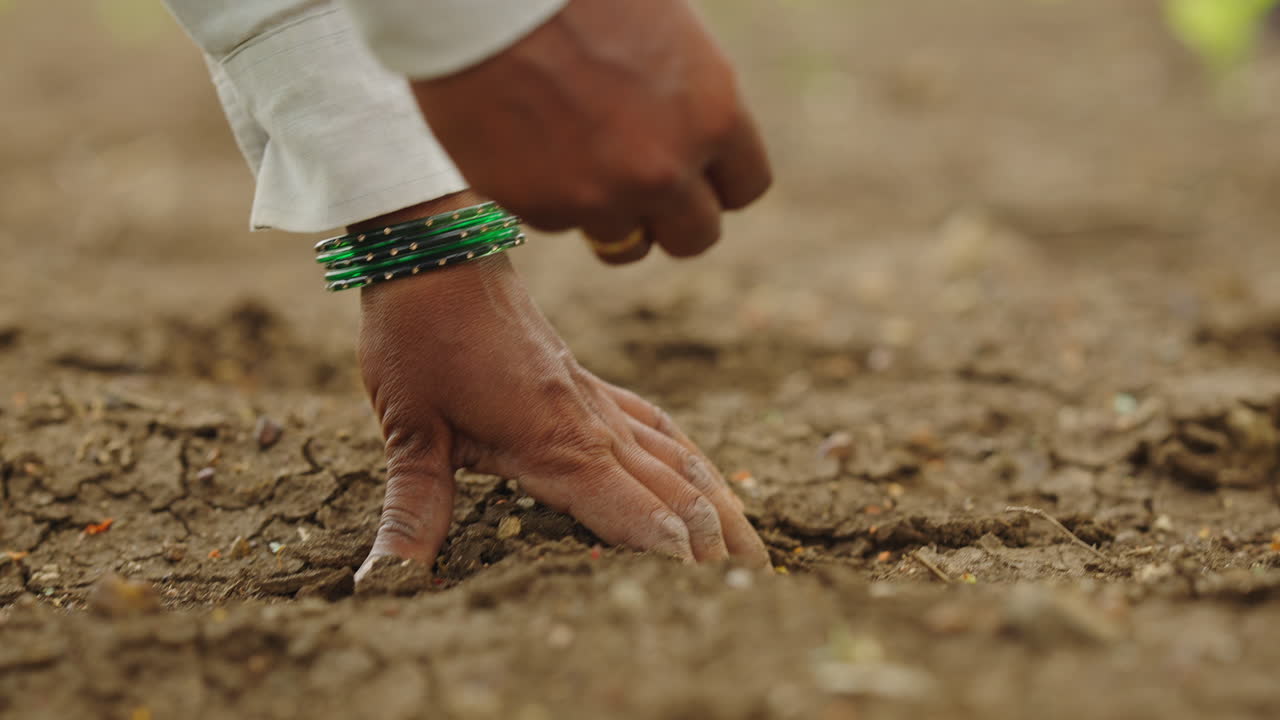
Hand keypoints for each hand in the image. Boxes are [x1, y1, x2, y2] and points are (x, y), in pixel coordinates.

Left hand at [352, 199, 769, 580]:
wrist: (435, 249)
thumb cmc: (419, 336)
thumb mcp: (409, 428)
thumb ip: (415, 509)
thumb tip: (383, 581)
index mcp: (556, 443)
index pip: (635, 513)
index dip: (674, 556)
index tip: (711, 593)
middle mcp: (592, 425)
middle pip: (675, 491)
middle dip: (716, 544)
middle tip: (755, 587)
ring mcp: (596, 400)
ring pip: (678, 458)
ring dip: (718, 504)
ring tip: (753, 547)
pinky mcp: (589, 383)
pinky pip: (658, 424)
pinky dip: (691, 458)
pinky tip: (705, 474)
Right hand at [410, 0, 771, 264]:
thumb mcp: (667, 30)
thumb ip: (690, 98)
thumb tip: (693, 144)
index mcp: (713, 115)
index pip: (744, 187)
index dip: (717, 181)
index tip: (694, 172)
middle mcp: (666, 170)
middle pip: (695, 237)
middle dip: (672, 218)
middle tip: (642, 189)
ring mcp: (602, 198)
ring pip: (622, 240)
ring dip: (607, 210)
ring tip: (573, 154)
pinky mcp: (540, 208)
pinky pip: (558, 223)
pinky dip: (548, 194)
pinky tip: (527, 138)